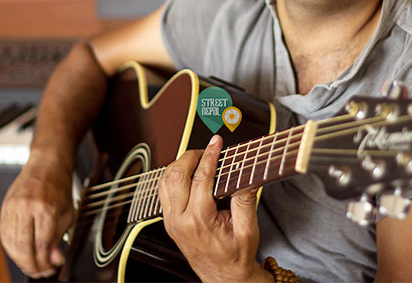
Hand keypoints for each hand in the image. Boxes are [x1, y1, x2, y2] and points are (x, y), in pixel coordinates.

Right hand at [0, 153, 73, 277]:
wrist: (46, 164)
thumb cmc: (59, 186)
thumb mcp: (67, 213)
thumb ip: (58, 238)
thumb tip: (53, 260)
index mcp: (45, 208)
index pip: (40, 245)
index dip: (44, 263)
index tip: (49, 269)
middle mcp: (26, 207)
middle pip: (23, 247)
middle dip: (31, 265)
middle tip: (39, 271)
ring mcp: (13, 207)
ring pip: (10, 243)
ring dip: (19, 259)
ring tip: (30, 265)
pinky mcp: (5, 207)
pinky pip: (4, 234)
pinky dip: (11, 247)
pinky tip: (20, 253)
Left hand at [159, 135, 272, 282]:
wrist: (224, 278)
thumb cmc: (235, 257)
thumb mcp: (248, 229)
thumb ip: (245, 200)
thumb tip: (247, 176)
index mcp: (199, 220)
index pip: (201, 177)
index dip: (210, 155)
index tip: (216, 142)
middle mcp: (180, 220)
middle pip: (176, 174)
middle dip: (191, 156)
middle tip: (206, 149)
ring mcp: (171, 221)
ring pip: (164, 181)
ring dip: (178, 165)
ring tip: (196, 158)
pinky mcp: (169, 222)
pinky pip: (163, 192)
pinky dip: (172, 177)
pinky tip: (186, 173)